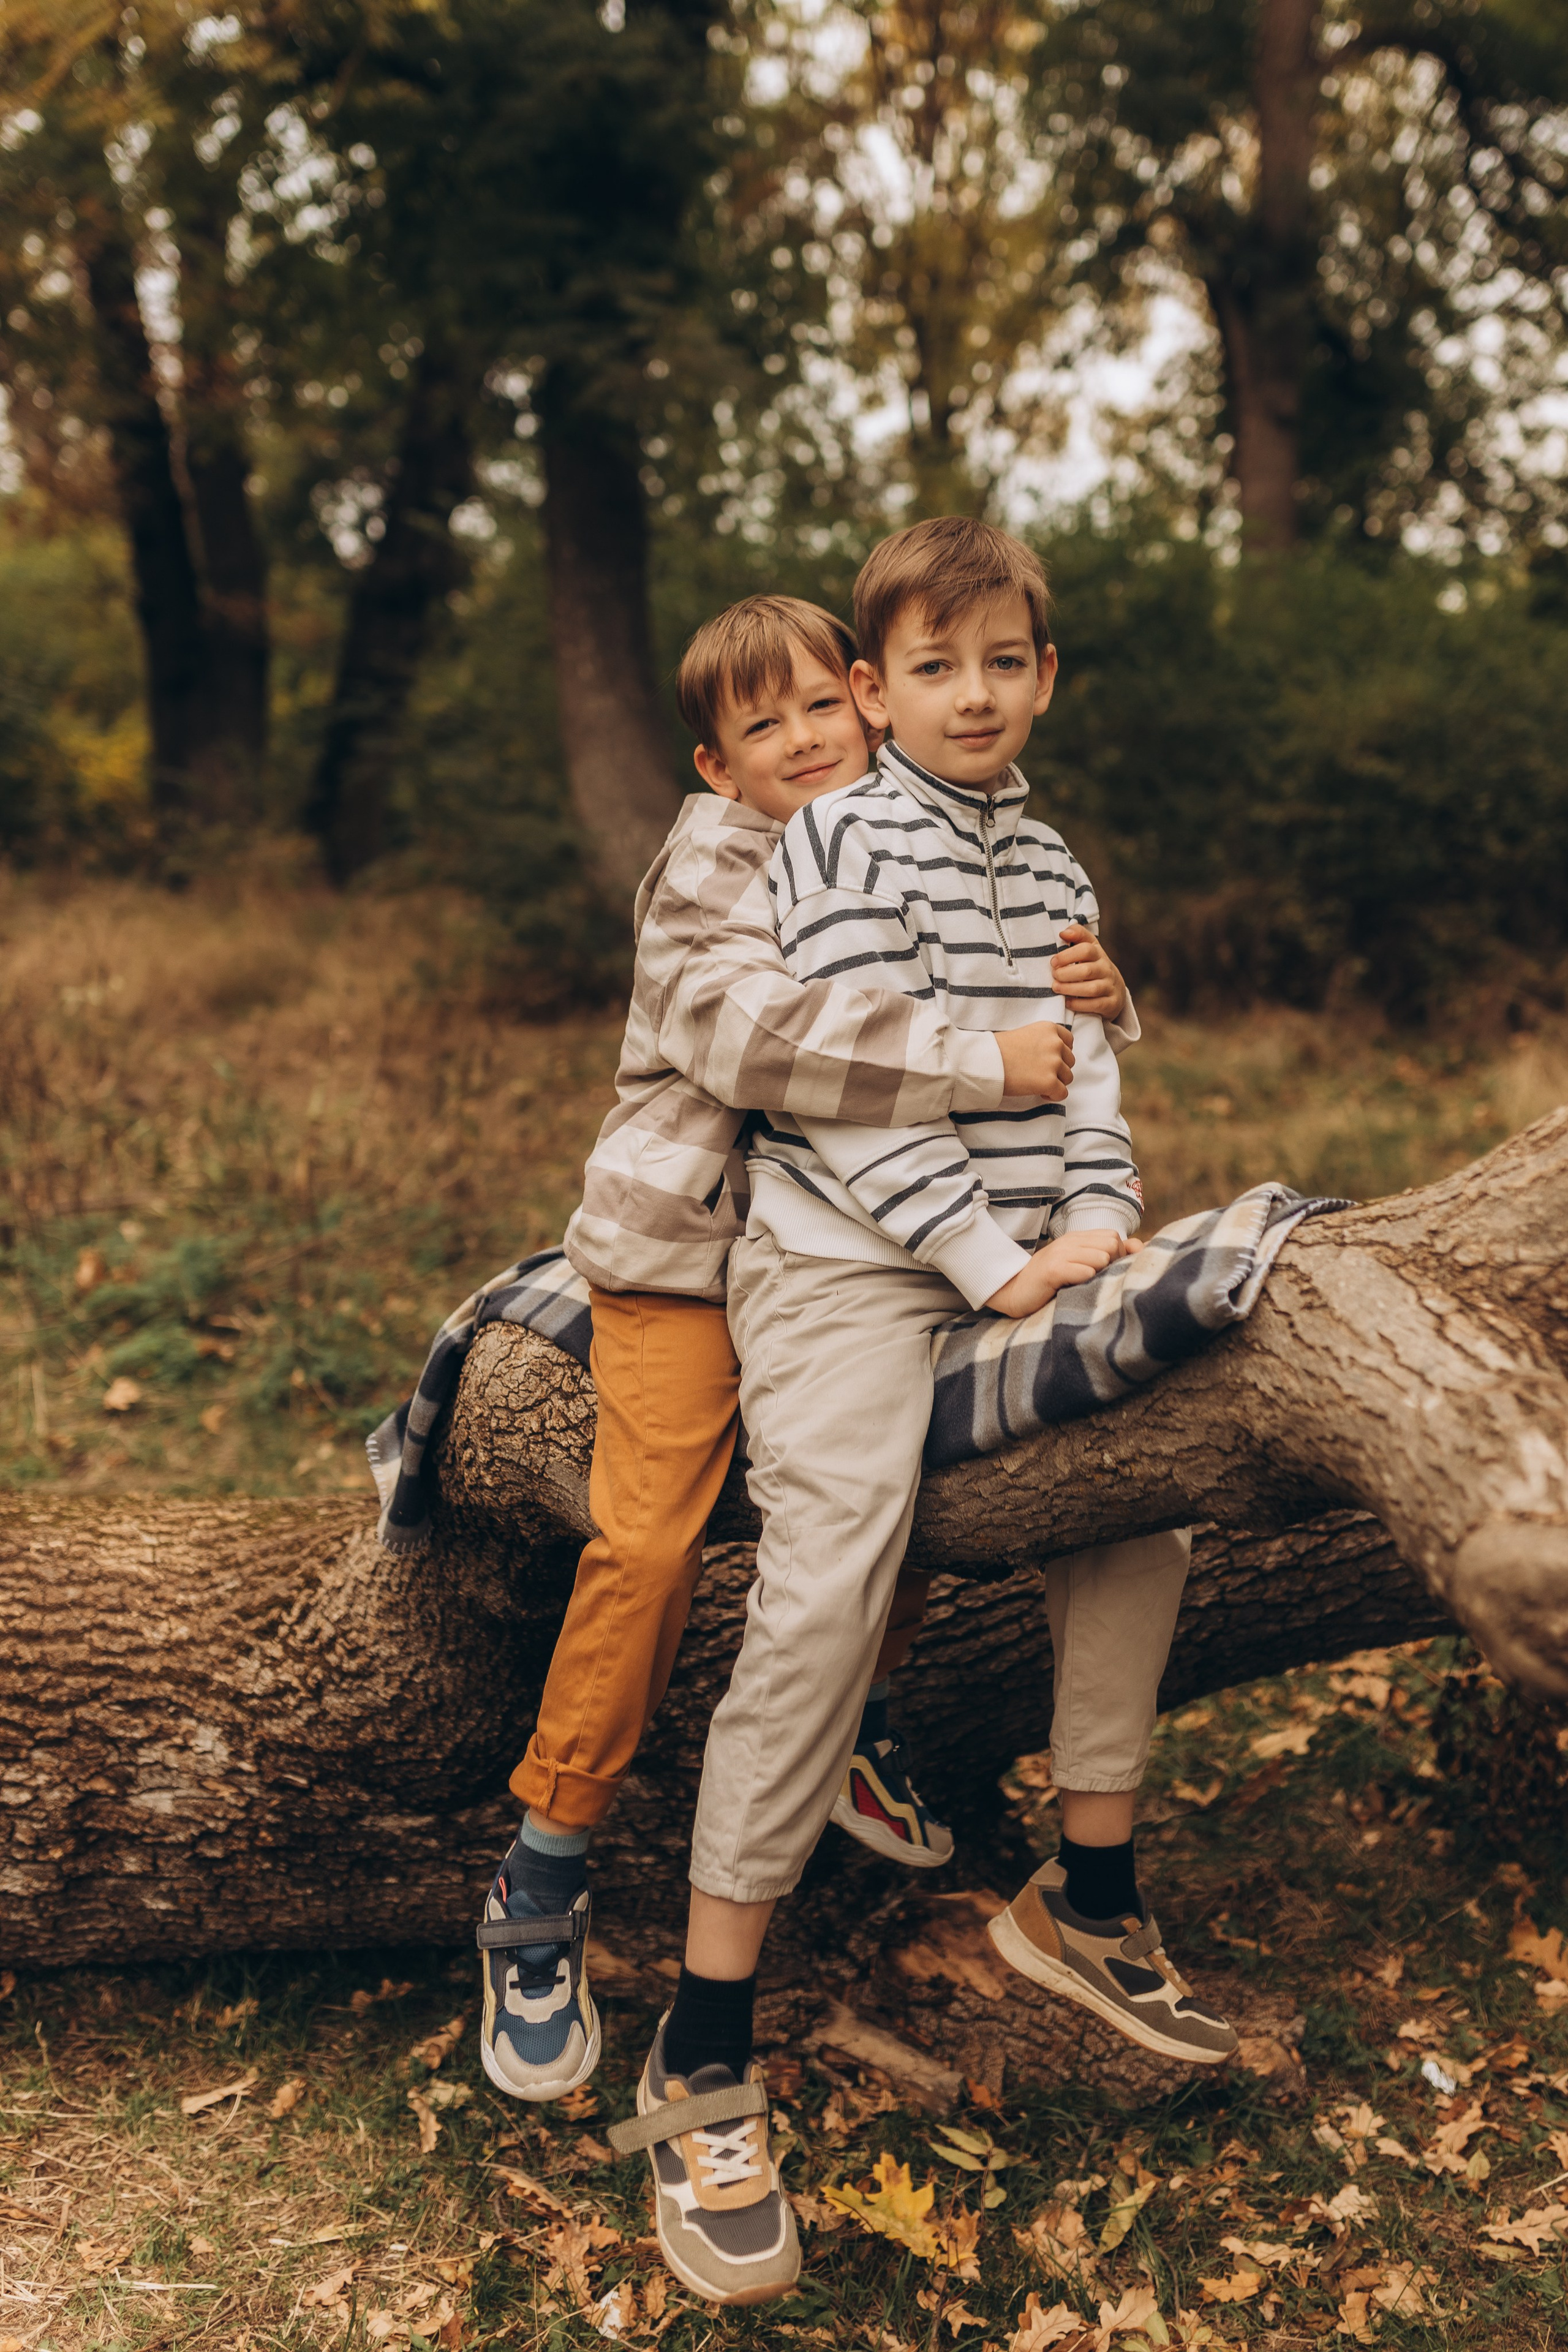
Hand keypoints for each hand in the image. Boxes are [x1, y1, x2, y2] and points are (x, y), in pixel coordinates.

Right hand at [984, 1228, 1132, 1318]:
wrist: (1013, 1291)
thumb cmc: (1049, 1283)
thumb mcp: (1077, 1264)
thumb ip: (1105, 1254)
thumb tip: (1140, 1247)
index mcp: (1076, 1239)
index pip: (1113, 1237)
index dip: (1118, 1255)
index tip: (1106, 1273)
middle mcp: (1069, 1242)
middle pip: (1111, 1243)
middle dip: (1113, 1264)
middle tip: (1098, 1280)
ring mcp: (1060, 1254)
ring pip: (1101, 1257)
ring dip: (1100, 1274)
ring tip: (1087, 1285)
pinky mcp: (1052, 1271)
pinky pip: (1083, 1271)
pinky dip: (1086, 1280)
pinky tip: (1076, 1287)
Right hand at [996, 1018, 1073, 1100]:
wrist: (985, 1062)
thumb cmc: (998, 1050)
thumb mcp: (1025, 1034)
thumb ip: (1042, 1041)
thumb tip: (1051, 1055)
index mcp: (1049, 1028)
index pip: (1069, 1041)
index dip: (1061, 1053)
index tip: (1049, 1060)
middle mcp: (1055, 1043)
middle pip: (1069, 1061)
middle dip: (1057, 1069)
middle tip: (1039, 1073)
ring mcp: (1054, 1063)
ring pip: (1068, 1078)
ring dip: (1055, 1082)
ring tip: (1037, 1083)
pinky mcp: (1049, 1081)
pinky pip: (1062, 1093)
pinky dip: (1053, 1096)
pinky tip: (1039, 1093)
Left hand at [1051, 924, 1126, 1019]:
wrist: (1115, 990)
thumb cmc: (1093, 966)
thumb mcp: (1088, 949)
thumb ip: (1077, 936)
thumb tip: (1063, 932)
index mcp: (1099, 954)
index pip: (1086, 949)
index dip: (1067, 955)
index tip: (1053, 961)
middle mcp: (1106, 969)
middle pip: (1087, 970)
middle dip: (1066, 974)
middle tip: (1054, 975)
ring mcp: (1110, 987)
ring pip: (1092, 988)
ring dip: (1070, 989)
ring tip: (1056, 987)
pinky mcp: (1112, 1003)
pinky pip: (1096, 1005)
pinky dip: (1079, 1004)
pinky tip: (1067, 1002)